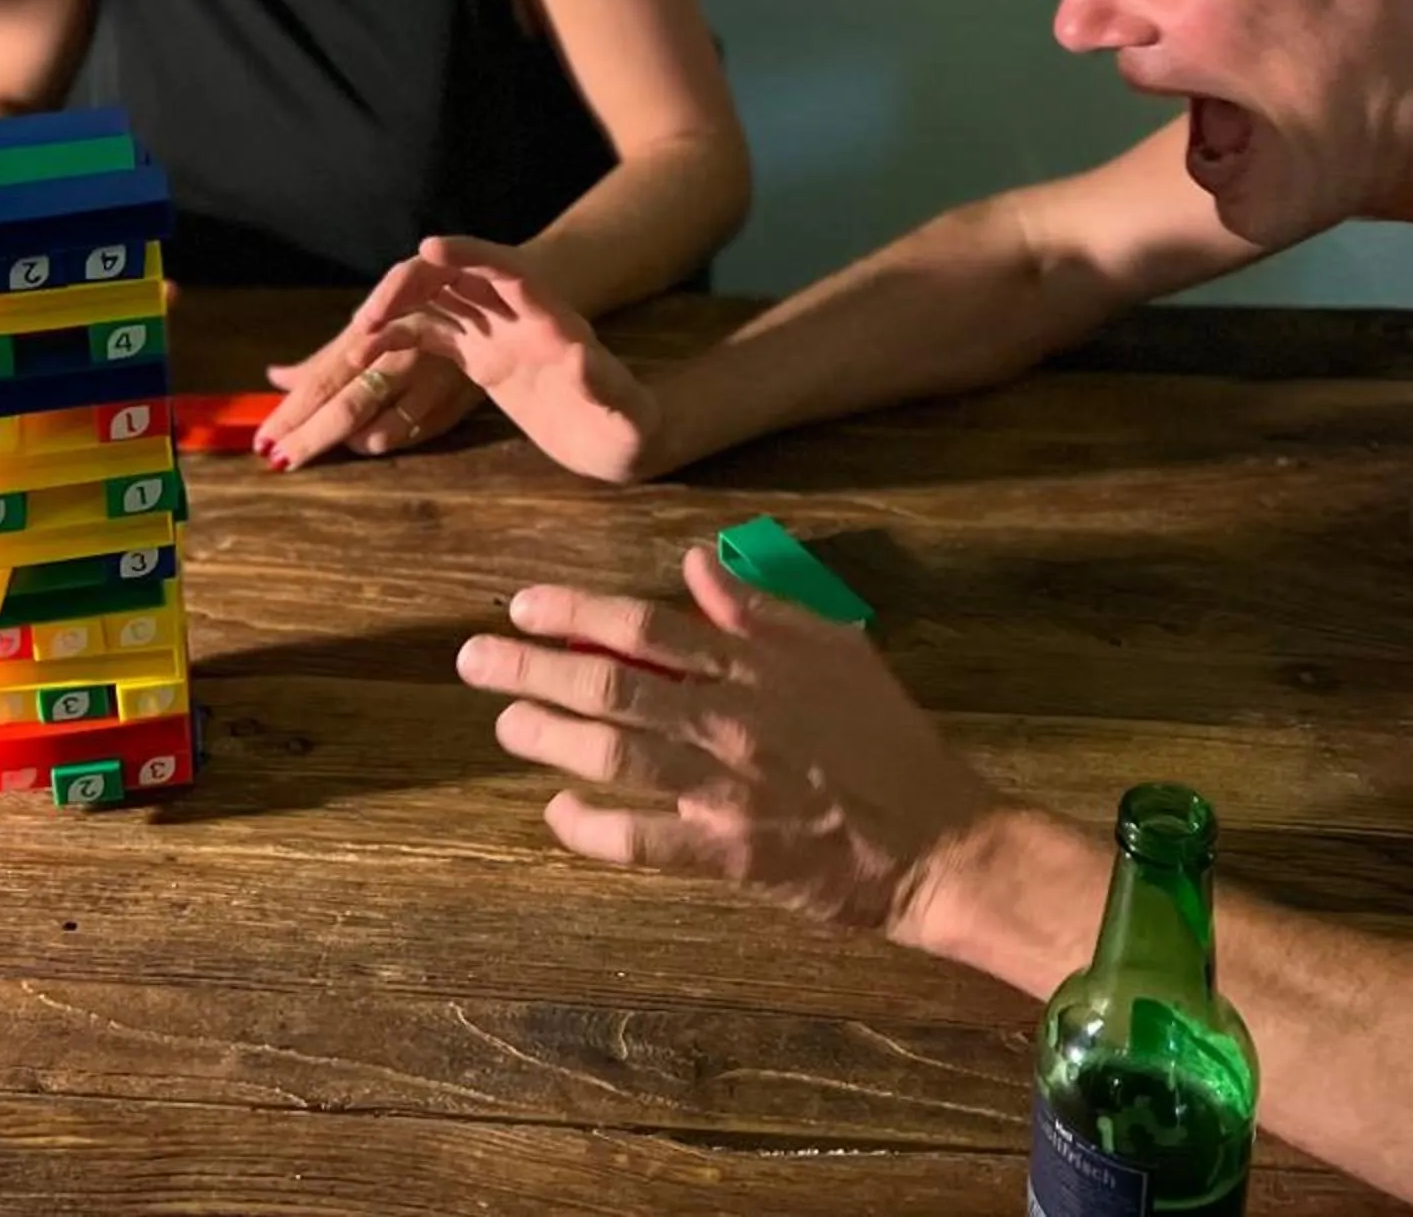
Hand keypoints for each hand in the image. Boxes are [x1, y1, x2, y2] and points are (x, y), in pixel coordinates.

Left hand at [254, 298, 483, 470]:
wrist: (497, 297)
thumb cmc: (418, 310)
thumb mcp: (370, 325)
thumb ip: (324, 359)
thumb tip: (276, 377)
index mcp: (372, 332)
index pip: (322, 381)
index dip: (292, 414)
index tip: (264, 442)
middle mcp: (398, 354)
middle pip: (346, 406)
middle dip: (309, 437)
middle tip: (280, 460)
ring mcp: (430, 378)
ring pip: (381, 427)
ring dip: (348, 441)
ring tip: (319, 449)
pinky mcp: (458, 398)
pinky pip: (419, 431)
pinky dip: (390, 439)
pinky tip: (370, 443)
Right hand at [344, 237, 664, 483]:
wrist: (620, 438)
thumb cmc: (630, 426)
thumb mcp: (625, 412)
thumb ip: (604, 384)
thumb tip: (580, 357)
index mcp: (553, 318)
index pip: (508, 271)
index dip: (469, 254)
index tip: (429, 247)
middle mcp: (518, 316)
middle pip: (458, 277)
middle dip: (412, 284)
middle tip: (371, 316)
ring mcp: (496, 333)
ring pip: (436, 301)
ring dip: (397, 309)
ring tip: (360, 338)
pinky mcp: (481, 357)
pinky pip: (432, 336)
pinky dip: (400, 340)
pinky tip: (370, 357)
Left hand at [456, 543, 997, 934]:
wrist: (939, 839)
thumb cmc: (885, 738)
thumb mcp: (838, 648)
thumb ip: (762, 605)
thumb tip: (698, 560)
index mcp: (755, 664)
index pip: (647, 627)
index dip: (576, 611)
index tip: (522, 605)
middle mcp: (731, 719)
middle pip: (612, 684)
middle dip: (532, 668)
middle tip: (474, 659)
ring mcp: (726, 788)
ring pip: (615, 756)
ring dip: (549, 737)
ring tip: (507, 722)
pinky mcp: (730, 853)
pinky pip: (643, 841)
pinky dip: (592, 828)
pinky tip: (557, 815)